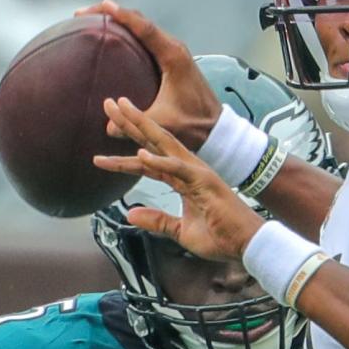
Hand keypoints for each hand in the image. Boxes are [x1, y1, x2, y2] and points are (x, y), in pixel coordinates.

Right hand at [75, 0, 220, 149]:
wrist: (216, 128)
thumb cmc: (193, 125)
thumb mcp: (164, 123)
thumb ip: (137, 123)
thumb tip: (107, 126)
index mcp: (173, 56)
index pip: (144, 28)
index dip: (123, 15)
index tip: (102, 5)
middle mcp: (174, 48)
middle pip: (140, 21)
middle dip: (111, 13)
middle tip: (82, 14)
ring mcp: (174, 52)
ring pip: (143, 27)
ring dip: (119, 21)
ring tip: (92, 22)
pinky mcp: (172, 60)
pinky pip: (147, 39)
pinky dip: (128, 33)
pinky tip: (112, 41)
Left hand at [94, 96, 264, 260]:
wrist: (246, 244)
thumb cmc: (220, 236)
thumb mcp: (180, 231)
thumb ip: (157, 220)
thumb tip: (131, 214)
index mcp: (182, 180)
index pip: (149, 161)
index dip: (125, 153)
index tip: (102, 149)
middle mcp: (188, 170)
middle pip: (154, 141)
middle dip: (132, 122)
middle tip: (110, 103)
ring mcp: (197, 173)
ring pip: (164, 144)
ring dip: (142, 126)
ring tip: (123, 110)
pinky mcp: (204, 182)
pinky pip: (177, 169)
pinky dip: (159, 161)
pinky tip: (141, 154)